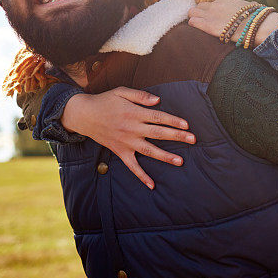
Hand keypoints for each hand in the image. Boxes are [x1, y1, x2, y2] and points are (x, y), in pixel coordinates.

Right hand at [60, 87, 194, 189]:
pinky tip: (152, 185)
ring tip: (180, 161)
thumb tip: (158, 100)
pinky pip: (132, 166)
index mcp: (134, 113)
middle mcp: (132, 129)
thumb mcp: (121, 92)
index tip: (187, 125)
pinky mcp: (120, 151)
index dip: (173, 121)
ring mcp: (126, 142)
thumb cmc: (105, 101)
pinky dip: (142, 176)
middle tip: (193, 140)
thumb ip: (140, 95)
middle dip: (177, 136)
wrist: (84, 115)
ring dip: (165, 157)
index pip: (158, 117)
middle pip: (158, 133)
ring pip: (149, 151)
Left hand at [188, 0, 277, 44]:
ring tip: (198, 26)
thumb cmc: (258, 17)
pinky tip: (194, 28)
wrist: (260, 25)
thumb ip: (243, 7)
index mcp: (226, 0)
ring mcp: (212, 14)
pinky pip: (194, 22)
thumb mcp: (250, 7)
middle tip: (203, 23)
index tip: (213, 18)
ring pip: (193, 12)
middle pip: (200, 7)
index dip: (210, 11)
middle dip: (200, 14)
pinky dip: (193, 25)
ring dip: (194, 18)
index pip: (211, 3)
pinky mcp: (209, 25)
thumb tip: (248, 7)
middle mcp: (216, 4)